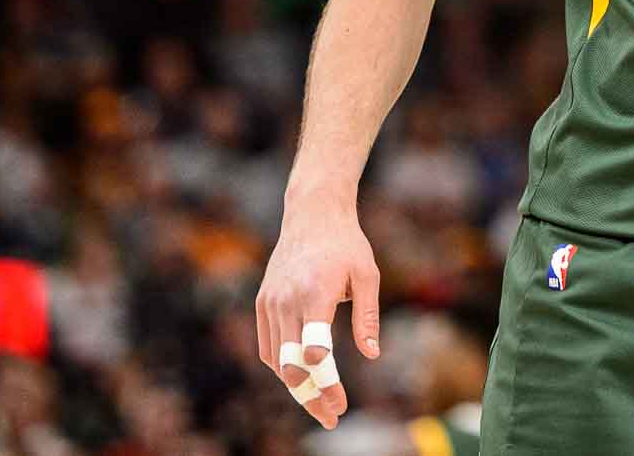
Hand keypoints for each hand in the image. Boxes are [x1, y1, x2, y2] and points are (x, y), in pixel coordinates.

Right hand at [254, 196, 382, 429]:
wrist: (312, 215)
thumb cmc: (346, 245)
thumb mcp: (367, 275)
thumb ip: (367, 317)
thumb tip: (372, 355)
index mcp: (315, 294)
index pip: (315, 353)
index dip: (326, 384)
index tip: (341, 405)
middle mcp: (286, 301)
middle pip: (291, 366)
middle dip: (310, 397)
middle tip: (331, 418)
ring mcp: (270, 303)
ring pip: (277, 361)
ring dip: (296, 387)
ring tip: (319, 403)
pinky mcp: (262, 303)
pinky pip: (268, 347)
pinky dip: (282, 367)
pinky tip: (300, 378)